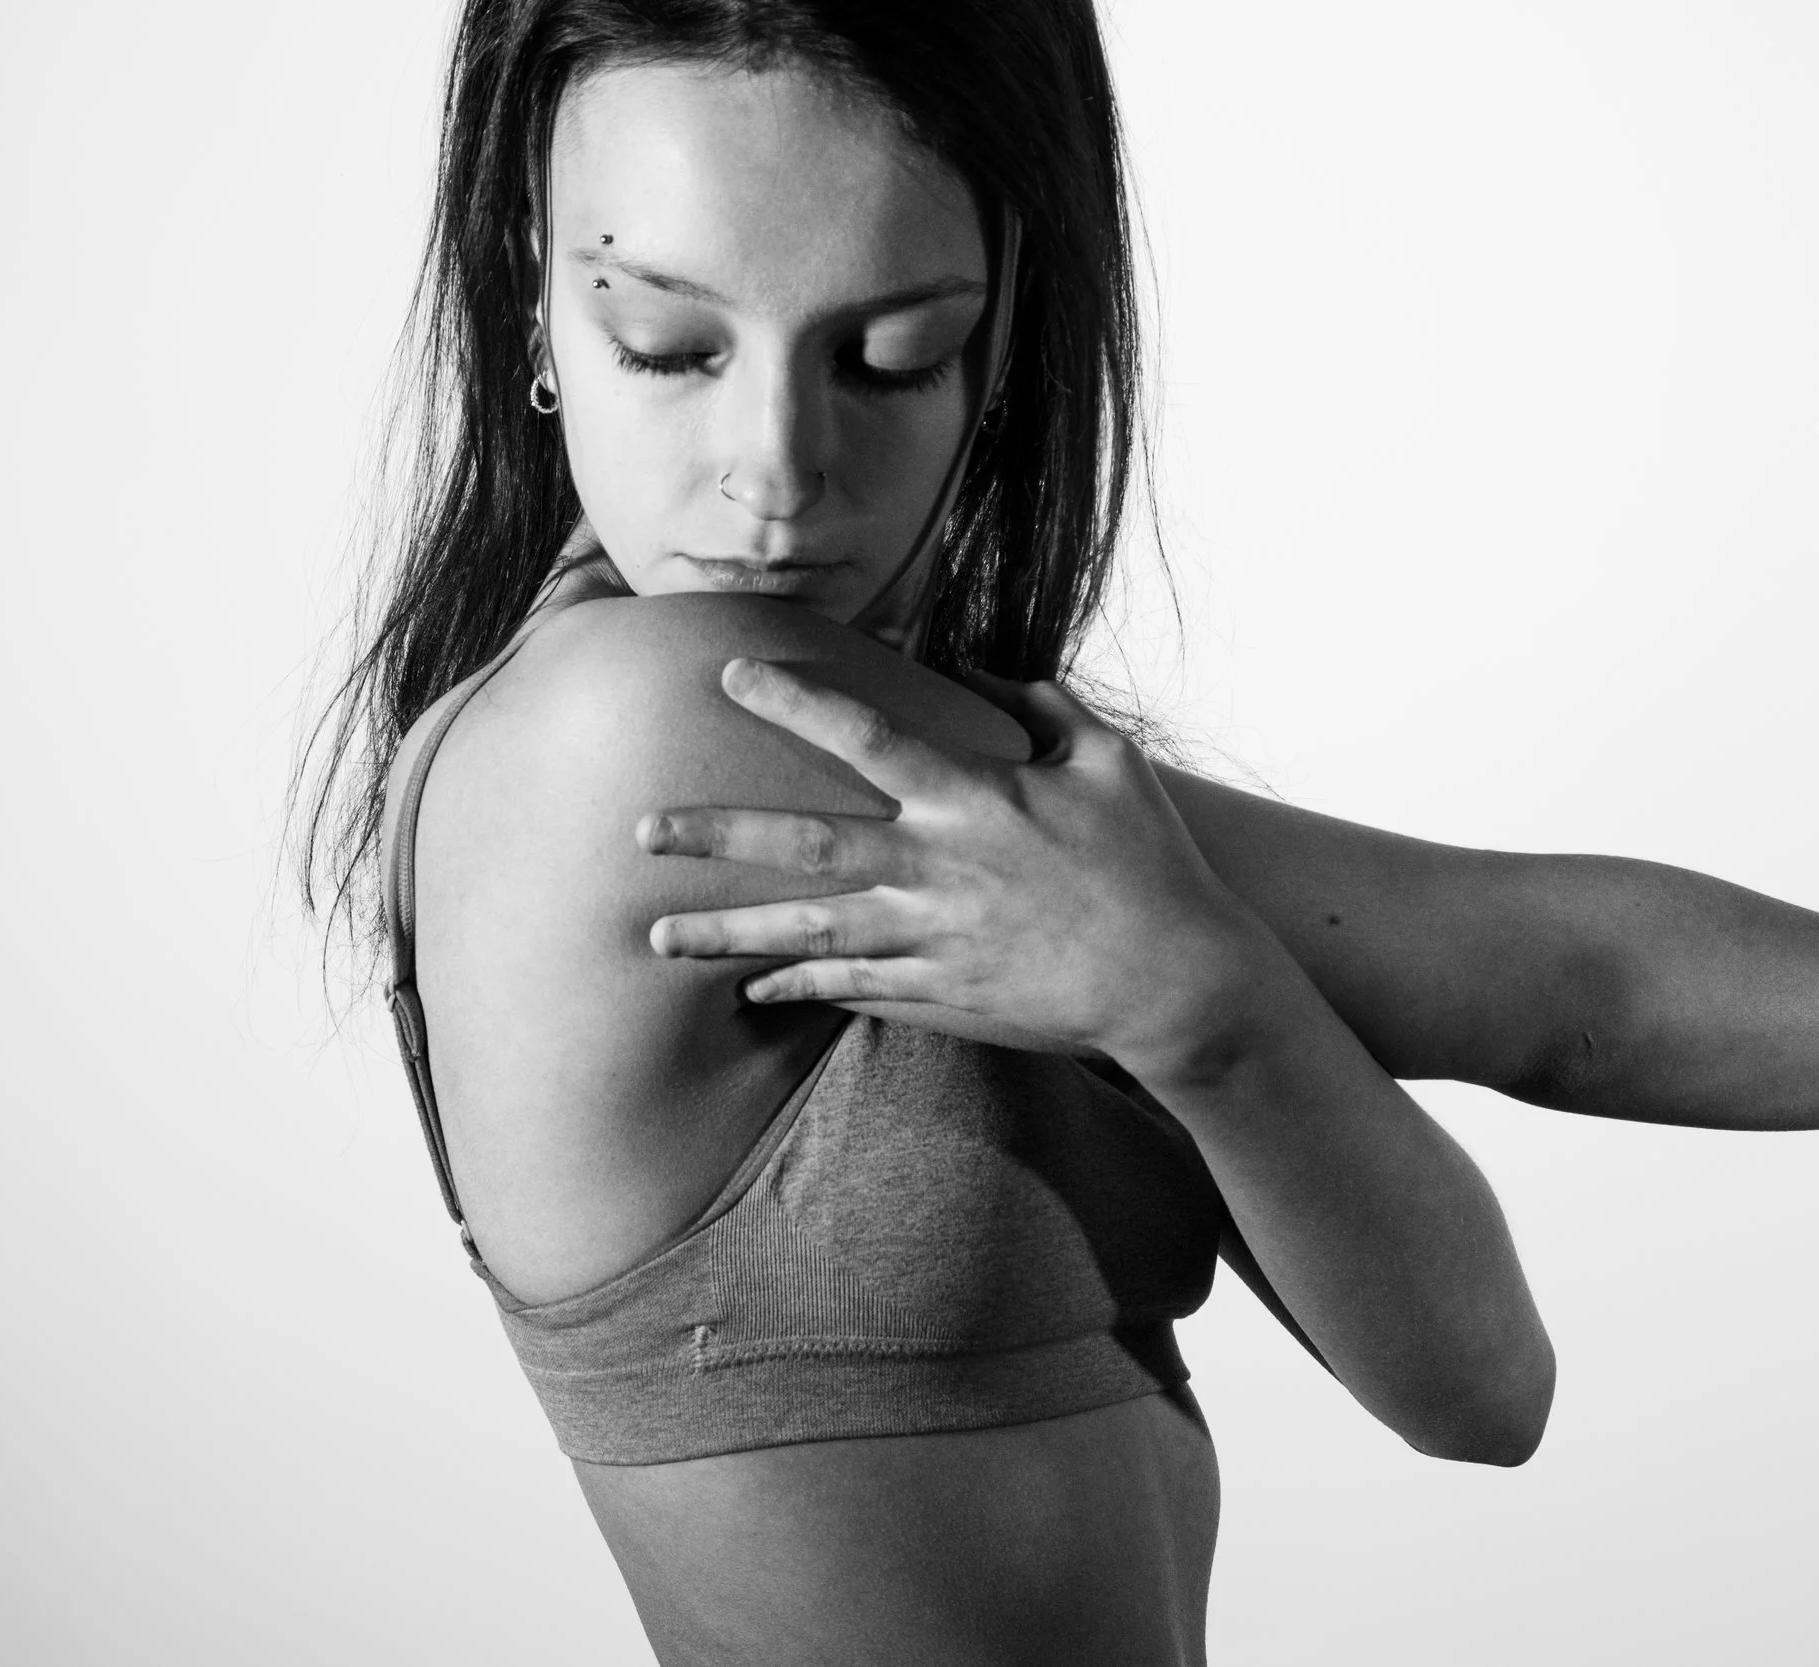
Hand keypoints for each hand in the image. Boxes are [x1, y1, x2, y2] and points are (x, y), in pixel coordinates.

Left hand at [640, 658, 1271, 1072]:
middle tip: (640, 831)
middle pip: (804, 847)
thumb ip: (1042, 708)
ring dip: (726, 935)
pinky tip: (750, 988)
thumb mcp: (1109, 763)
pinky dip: (797, 986)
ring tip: (655, 938)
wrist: (1179, 984)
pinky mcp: (940, 997)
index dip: (794, 699)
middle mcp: (936, 871)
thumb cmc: (1151, 863)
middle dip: (717, 835)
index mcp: (973, 798)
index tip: (731, 671)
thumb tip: (985, 669)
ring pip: (806, 936)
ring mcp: (932, 943)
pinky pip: (850, 990)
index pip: (864, 735)